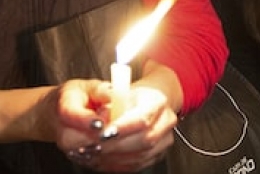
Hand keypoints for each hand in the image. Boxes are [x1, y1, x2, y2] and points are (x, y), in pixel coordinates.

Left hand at [58, 81, 175, 171]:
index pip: (143, 119)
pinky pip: (137, 165)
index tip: (103, 134)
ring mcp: (165, 140)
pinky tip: (102, 160)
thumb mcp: (119, 93)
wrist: (149, 103)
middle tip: (93, 146)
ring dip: (114, 158)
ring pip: (140, 156)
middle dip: (115, 146)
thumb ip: (110, 107)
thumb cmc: (133, 97)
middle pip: (144, 140)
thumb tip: (98, 122)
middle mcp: (166, 121)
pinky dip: (117, 165)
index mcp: (158, 101)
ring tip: (94, 154)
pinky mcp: (158, 154)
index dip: (123, 129)